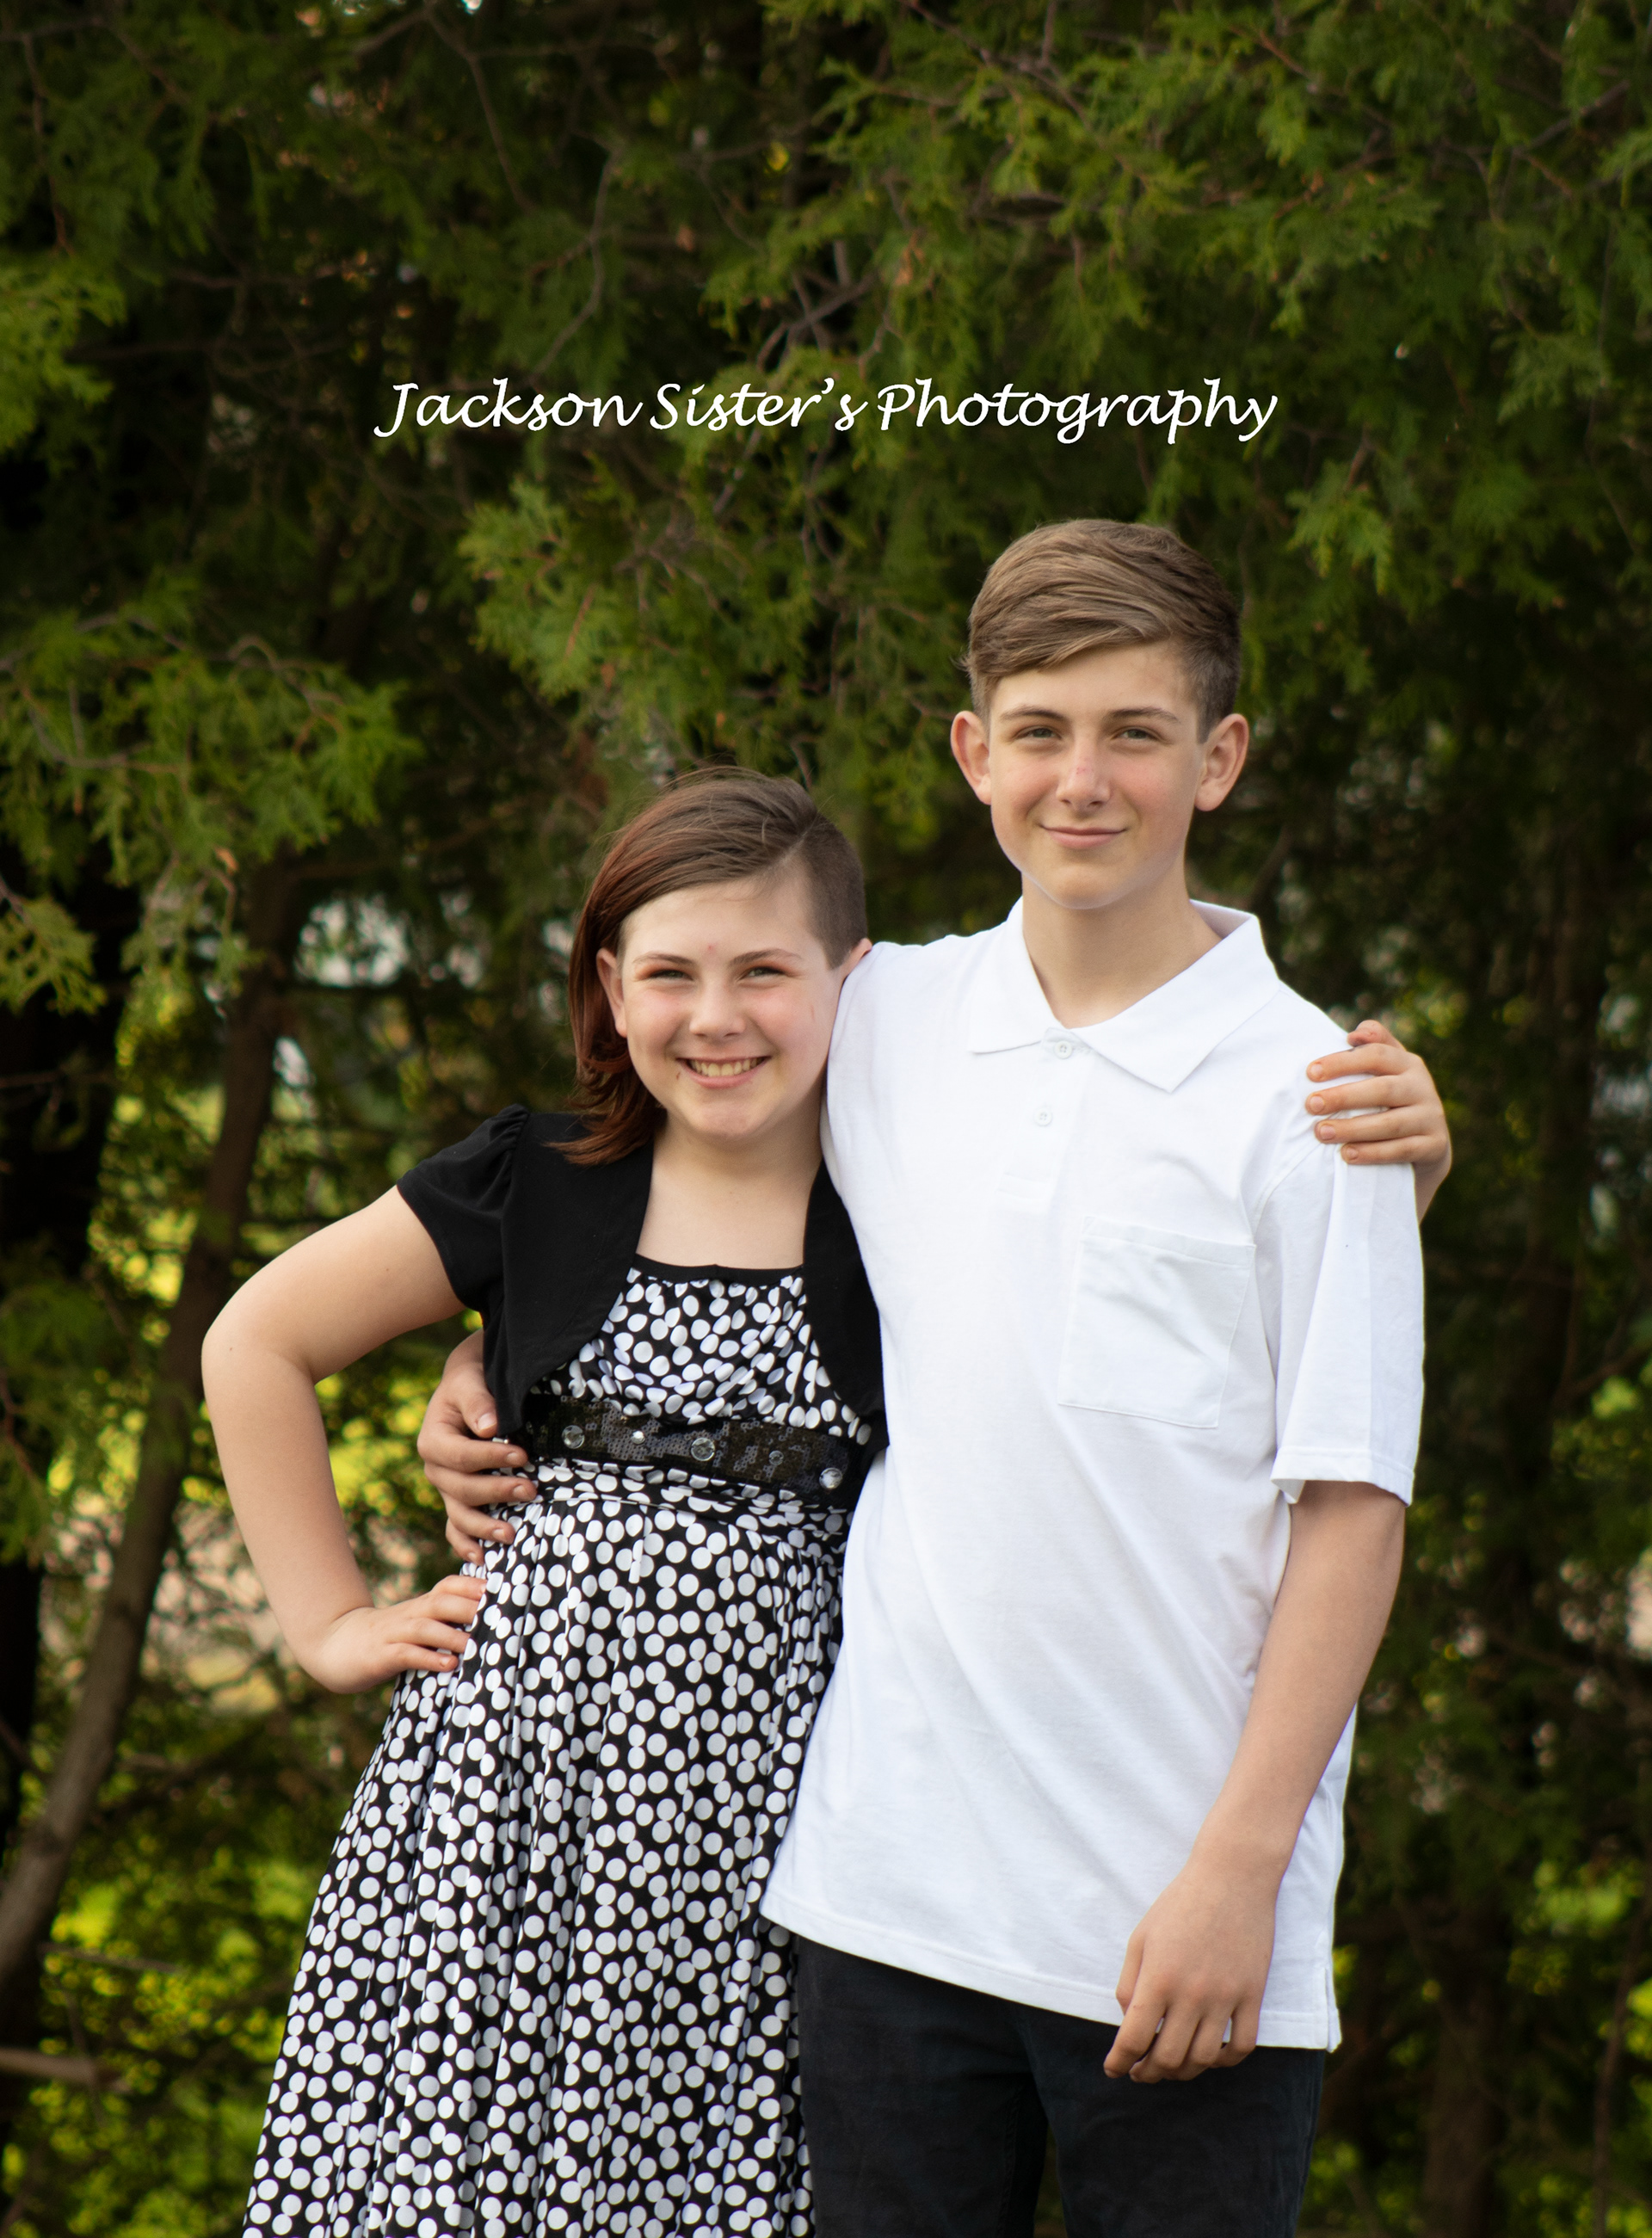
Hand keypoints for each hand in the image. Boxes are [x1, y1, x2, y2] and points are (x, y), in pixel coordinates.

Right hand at [300, 1573, 486, 1692]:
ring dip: (451, 1635)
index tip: (502, 1590)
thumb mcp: (414, 1626)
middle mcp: (409, 1615)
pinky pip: (406, 1654)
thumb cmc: (386, 1638)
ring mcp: (393, 1634)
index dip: (473, 1585)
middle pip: (441, 1602)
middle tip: (498, 1616)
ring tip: (474, 1645)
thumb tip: (487, 1629)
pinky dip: (428, 1658)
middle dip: (469, 1606)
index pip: (448, 1586)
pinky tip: (448, 1665)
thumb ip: (442, 1623)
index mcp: (420, 1606)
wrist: (335, 1645)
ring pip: (425, 1628)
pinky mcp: (380, 1656)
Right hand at [417, 1331, 536, 1559]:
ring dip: (483, 1527)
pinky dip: (466, 1544)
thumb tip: (490, 1427)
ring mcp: (445, 1488)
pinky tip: (483, 1557)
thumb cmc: (472, 1382)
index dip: (490, 1459)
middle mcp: (435, 1468)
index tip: (522, 1456)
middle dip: (496, 1493)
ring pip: (458, 1514)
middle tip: (531, 1491)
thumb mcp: (470, 1381)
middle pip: (461, 1489)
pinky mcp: (457, 1499)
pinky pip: (456, 1528)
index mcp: (432, 1440)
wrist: (470, 1388)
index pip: (460, 1457)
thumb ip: (478, 1401)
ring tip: (511, 1533)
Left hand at [1104, 1849, 1278, 2083]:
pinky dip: (1224, 2061)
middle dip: (1149, 2072)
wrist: (1232, 1877)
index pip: (1133, 2039)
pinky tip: (1210, 2054)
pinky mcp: (1253, 1995)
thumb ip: (1128, 1983)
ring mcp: (1226, 1997)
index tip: (1114, 2070)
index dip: (1119, 2062)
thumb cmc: (1179, 1904)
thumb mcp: (1141, 1937)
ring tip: (1172, 2065)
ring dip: (1184, 2071)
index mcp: (1158, 1977)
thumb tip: (1129, 2024)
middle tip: (1142, 2071)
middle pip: (1168, 2059)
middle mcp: (1191, 1994)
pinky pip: (1242, 2047)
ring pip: (1204, 2060)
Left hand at [1305, 1019, 1451, 1216]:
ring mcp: (1431, 1117)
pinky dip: (1373, 1153)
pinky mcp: (1435, 1145)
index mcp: (1408, 1063)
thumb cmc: (1393, 1100)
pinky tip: (1347, 1155)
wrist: (1428, 1144)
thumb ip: (1371, 1047)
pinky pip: (1402, 1150)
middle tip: (1311, 1104)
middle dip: (1343, 1097)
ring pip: (1391, 1123)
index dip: (1343, 1062)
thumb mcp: (1387, 1071)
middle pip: (1382, 1089)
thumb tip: (1354, 1035)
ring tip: (1321, 1132)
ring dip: (1353, 1128)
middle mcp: (1422, 1087)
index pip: (1376, 1054)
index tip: (1310, 1073)